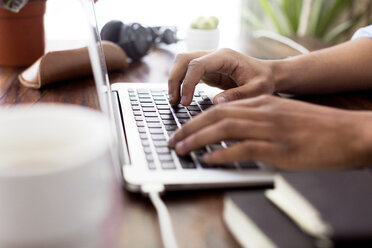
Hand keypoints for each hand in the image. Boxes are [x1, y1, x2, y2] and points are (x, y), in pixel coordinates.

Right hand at [168, 48, 275, 105]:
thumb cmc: (264, 80)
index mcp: (225, 57)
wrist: (267, 74)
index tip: (186, 101)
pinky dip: (180, 84)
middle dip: (174, 79)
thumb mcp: (258, 89)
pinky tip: (180, 98)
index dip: (188, 82)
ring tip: (174, 101)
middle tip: (175, 101)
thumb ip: (239, 95)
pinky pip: (187, 73)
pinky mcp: (206, 70)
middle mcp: (213, 56)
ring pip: (181, 64)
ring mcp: (208, 62)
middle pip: (184, 59)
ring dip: (174, 81)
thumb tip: (216, 102)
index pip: (197, 64)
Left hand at [168, 95, 371, 168]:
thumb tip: (232, 134)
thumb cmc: (315, 127)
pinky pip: (244, 148)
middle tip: (173, 140)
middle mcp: (263, 112)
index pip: (220, 108)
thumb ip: (258, 121)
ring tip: (182, 149)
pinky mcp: (280, 147)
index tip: (182, 129)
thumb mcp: (282, 116)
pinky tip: (209, 159)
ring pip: (225, 129)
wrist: (349, 132)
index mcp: (262, 103)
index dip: (196, 119)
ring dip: (198, 140)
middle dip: (189, 128)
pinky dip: (222, 154)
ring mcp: (271, 128)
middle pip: (216, 116)